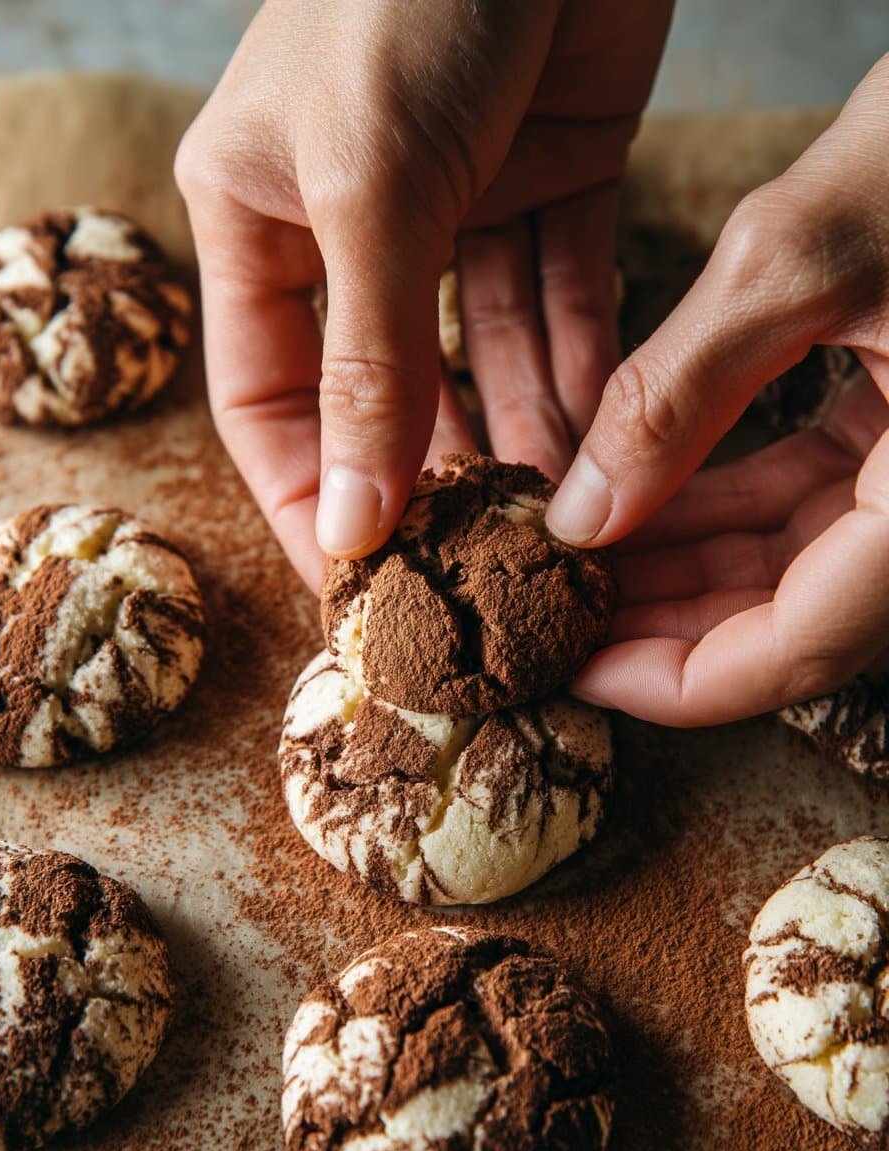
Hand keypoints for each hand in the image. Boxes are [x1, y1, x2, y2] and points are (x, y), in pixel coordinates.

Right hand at [175, 0, 672, 590]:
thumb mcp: (372, 187)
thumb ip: (366, 360)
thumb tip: (351, 515)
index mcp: (261, 214)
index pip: (269, 398)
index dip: (312, 496)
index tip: (363, 583)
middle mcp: (353, 219)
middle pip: (386, 390)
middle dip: (434, 476)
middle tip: (479, 568)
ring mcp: (458, 202)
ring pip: (488, 353)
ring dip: (526, 433)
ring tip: (559, 522)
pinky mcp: (555, 175)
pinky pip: (565, 297)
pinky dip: (587, 365)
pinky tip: (610, 441)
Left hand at [546, 56, 888, 724]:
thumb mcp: (798, 257)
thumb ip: (676, 395)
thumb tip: (581, 518)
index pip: (799, 646)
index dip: (678, 679)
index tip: (578, 671)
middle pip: (787, 618)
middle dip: (664, 624)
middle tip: (559, 613)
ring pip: (789, 563)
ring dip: (682, 565)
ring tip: (577, 555)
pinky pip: (804, 497)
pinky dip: (719, 503)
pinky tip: (636, 493)